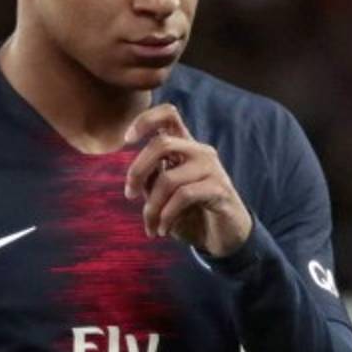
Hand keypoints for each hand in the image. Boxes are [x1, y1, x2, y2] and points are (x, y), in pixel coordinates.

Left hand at [123, 104, 251, 256]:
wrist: (225, 237)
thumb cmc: (192, 214)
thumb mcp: (164, 196)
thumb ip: (151, 180)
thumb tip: (136, 176)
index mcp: (185, 147)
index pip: (168, 114)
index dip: (145, 120)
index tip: (126, 139)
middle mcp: (199, 151)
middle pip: (161, 144)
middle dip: (137, 171)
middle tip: (129, 195)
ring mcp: (211, 169)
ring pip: (168, 179)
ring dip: (152, 208)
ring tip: (151, 227)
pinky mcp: (219, 189)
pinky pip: (183, 196)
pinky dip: (167, 216)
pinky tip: (163, 230)